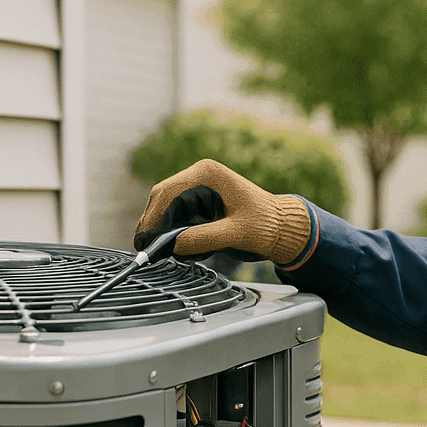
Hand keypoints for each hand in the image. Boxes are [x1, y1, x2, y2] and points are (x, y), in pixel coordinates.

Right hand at [135, 159, 315, 266]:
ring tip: (169, 252)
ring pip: (167, 209)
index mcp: (206, 174)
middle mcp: (199, 177)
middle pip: (162, 199)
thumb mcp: (235, 234)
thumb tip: (172, 245)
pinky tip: (185, 249)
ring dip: (165, 230)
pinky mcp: (201, 203)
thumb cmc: (265, 226)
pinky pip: (179, 217)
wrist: (282, 227)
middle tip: (146, 250)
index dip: (152, 218)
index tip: (145, 241)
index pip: (167, 193)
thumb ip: (203, 238)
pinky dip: (176, 233)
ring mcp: (199, 189)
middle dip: (154, 224)